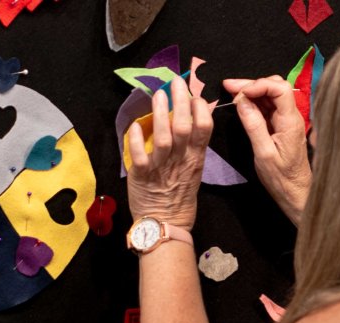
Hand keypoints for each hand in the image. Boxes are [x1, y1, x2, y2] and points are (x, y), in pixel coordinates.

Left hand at [127, 77, 212, 231]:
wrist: (165, 223)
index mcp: (195, 158)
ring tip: (159, 95)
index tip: (195, 94)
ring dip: (160, 114)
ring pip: (163, 137)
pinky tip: (135, 126)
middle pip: (184, 126)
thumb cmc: (180, 197)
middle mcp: (181, 160)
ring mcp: (161, 167)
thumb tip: (190, 121)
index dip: (201, 108)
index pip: (204, 128)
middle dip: (181, 101)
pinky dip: (136, 139)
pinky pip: (138, 154)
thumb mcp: (194, 170)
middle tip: (176, 81)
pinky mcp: (141, 174)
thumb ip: (192, 147)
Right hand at [223, 76, 310, 225]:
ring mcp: (287, 121)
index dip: (258, 84)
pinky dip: (254, 102)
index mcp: (290, 122)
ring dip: (251, 91)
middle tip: (228, 86)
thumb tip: (242, 101)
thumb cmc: (282, 178)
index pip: (279, 89)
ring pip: (270, 95)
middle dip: (251, 84)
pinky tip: (241, 103)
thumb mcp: (263, 154)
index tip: (239, 92)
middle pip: (275, 87)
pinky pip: (268, 107)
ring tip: (230, 91)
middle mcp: (291, 117)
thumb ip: (254, 125)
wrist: (296, 192)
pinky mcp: (281, 126)